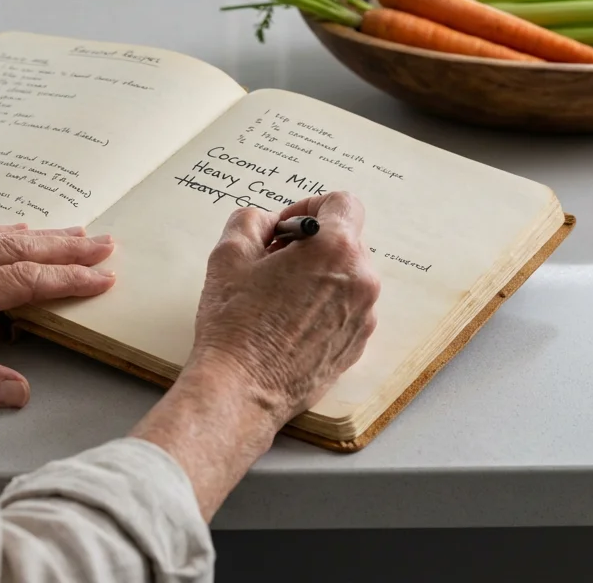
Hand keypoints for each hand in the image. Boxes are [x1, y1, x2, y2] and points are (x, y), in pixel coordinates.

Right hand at [129, 192, 379, 519]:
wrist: (242, 389)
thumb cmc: (235, 325)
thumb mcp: (229, 255)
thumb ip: (251, 221)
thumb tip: (267, 222)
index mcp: (336, 249)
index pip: (342, 202)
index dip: (309, 206)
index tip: (287, 227)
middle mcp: (361, 280)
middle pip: (344, 241)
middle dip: (310, 245)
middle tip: (272, 262)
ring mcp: (364, 316)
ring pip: (345, 276)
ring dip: (317, 276)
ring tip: (278, 297)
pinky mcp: (357, 344)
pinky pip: (346, 309)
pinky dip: (323, 307)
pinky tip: (288, 323)